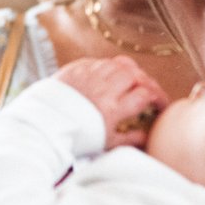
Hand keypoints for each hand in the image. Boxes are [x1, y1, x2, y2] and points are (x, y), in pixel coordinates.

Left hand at [54, 56, 168, 149]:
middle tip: (150, 90)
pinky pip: (100, 61)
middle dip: (147, 82)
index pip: (145, 96)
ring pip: (120, 64)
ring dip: (131, 72)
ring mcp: (90, 76)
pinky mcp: (76, 68)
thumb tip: (149, 137)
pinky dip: (109, 67)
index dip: (159, 99)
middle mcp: (103, 89)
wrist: (42, 127)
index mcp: (112, 109)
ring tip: (133, 81)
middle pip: (136, 75)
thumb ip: (131, 139)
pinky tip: (110, 77)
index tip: (161, 105)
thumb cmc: (75, 138)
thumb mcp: (105, 143)